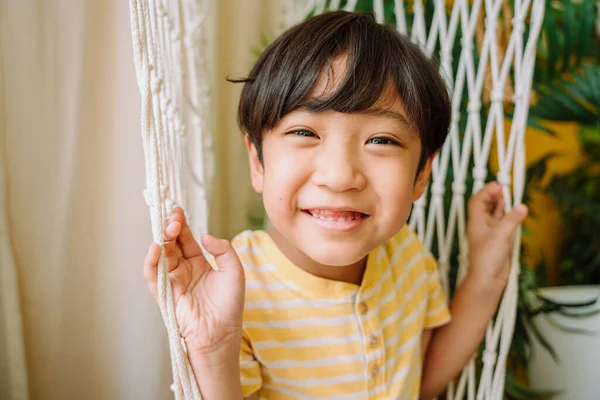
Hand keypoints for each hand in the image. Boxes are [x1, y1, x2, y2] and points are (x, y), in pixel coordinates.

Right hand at [144, 207, 244, 365]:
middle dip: (171, 228)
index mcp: (200, 264)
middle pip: (172, 244)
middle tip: (174, 218)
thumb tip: (203, 236)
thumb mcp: (234, 270)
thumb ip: (222, 249)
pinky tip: (156, 247)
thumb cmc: (229, 304)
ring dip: (163, 240)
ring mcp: (172, 281)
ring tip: (169, 228)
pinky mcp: (164, 294)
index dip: (182, 225)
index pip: (186, 240)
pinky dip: (151, 261)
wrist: (220, 333)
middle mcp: (184, 271)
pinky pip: (153, 275)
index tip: (178, 210)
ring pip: (162, 255)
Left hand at [467, 182, 527, 290]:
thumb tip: (522, 206)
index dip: (487, 191)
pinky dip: (510, 216)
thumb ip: (511, 220)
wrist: (487, 280)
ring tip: (512, 197)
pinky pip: (504, 223)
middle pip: (486, 205)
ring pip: (497, 213)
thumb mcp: (500, 236)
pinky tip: (516, 211)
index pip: (478, 200)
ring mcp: (491, 232)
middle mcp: (482, 225)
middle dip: (495, 195)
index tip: (499, 185)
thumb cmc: (486, 259)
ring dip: (503, 205)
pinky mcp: (500, 239)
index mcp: (476, 222)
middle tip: (507, 188)